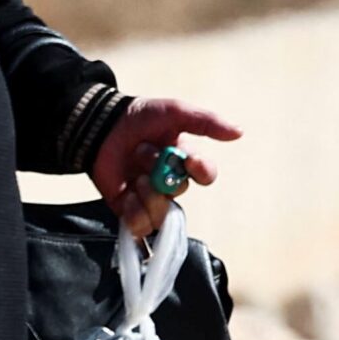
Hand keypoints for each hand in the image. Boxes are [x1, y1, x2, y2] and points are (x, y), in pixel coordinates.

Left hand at [91, 97, 241, 238]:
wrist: (99, 124)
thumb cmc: (138, 117)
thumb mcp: (173, 112)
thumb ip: (205, 121)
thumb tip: (239, 132)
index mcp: (183, 160)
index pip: (205, 175)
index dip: (201, 171)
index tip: (189, 160)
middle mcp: (169, 182)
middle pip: (179, 192)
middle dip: (162, 174)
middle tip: (143, 154)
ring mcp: (148, 197)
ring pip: (161, 214)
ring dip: (149, 194)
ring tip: (135, 177)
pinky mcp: (128, 210)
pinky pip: (140, 226)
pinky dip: (134, 212)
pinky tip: (127, 194)